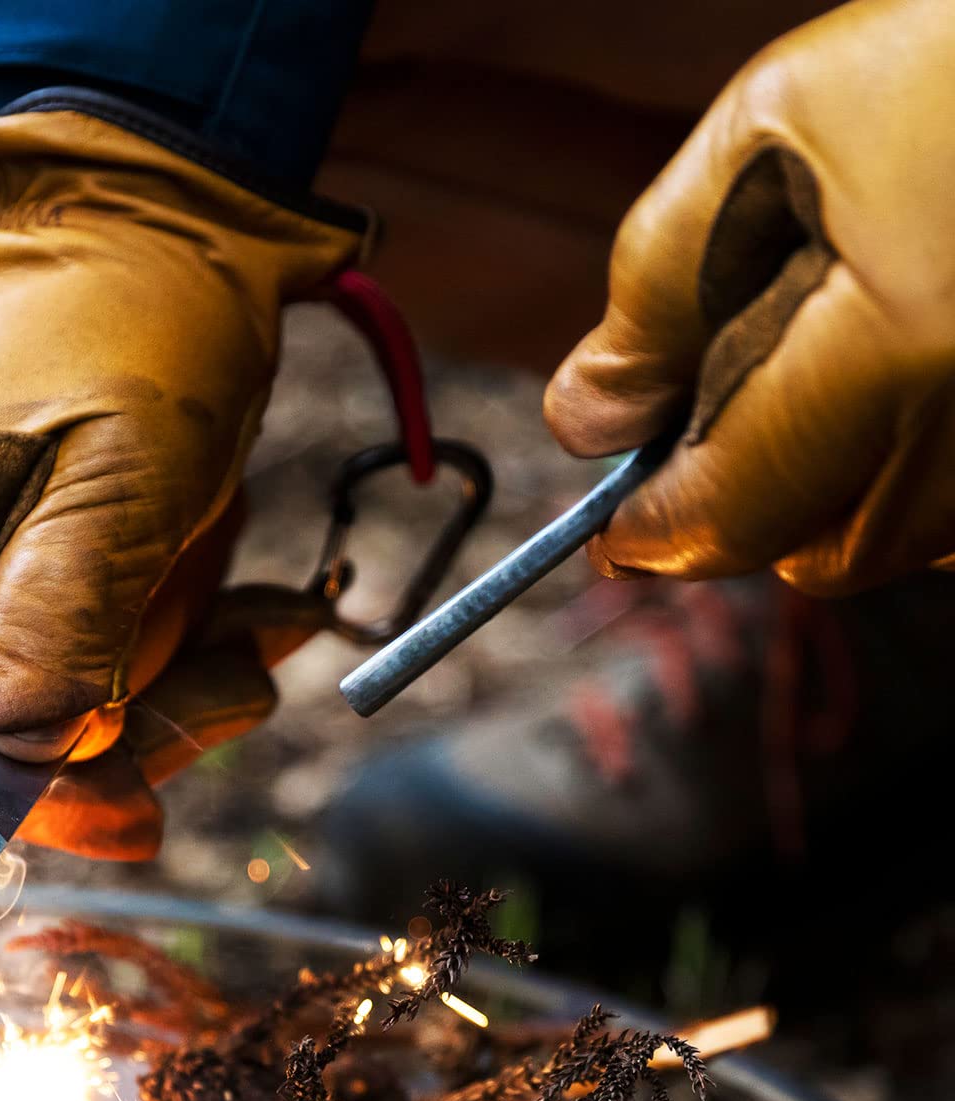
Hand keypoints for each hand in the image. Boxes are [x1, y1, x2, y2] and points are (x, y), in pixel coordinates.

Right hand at [0, 106, 360, 855]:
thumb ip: (64, 614)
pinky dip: (158, 646)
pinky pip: (64, 645)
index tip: (143, 822)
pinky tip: (240, 611)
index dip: (39, 798)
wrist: (147, 209)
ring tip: (260, 624)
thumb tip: (18, 752)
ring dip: (165, 684)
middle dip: (130, 726)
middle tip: (244, 684)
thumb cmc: (140, 317)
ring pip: (41, 698)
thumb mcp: (123, 471)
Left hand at [544, 0, 954, 594]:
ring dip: (843, 489)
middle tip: (720, 421)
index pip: (727, 516)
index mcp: (903, 354)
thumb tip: (593, 421)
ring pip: (908, 541)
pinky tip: (916, 369)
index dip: (650, 528)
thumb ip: (660, 291)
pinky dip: (926, 464)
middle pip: (825, 554)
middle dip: (753, 508)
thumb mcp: (778, 131)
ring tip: (835, 361)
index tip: (612, 524)